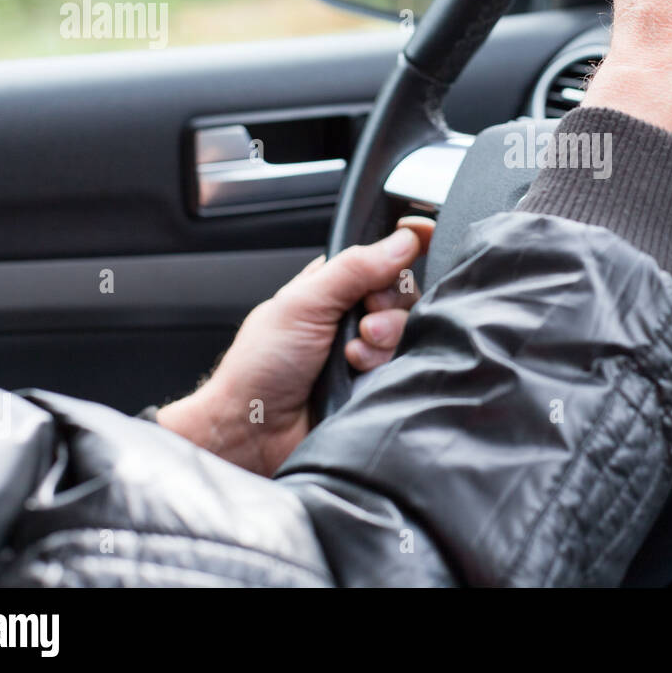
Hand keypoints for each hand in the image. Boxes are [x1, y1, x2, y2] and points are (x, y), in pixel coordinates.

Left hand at [157, 216, 434, 474]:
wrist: (254, 431)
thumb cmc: (260, 367)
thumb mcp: (304, 303)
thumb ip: (355, 268)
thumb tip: (403, 240)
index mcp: (332, 286)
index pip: (381, 257)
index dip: (401, 252)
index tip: (417, 244)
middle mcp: (352, 316)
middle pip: (401, 294)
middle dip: (388, 305)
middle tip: (362, 321)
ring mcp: (367, 350)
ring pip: (407, 329)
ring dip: (384, 338)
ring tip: (352, 354)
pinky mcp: (377, 382)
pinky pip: (406, 364)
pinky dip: (384, 365)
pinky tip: (358, 373)